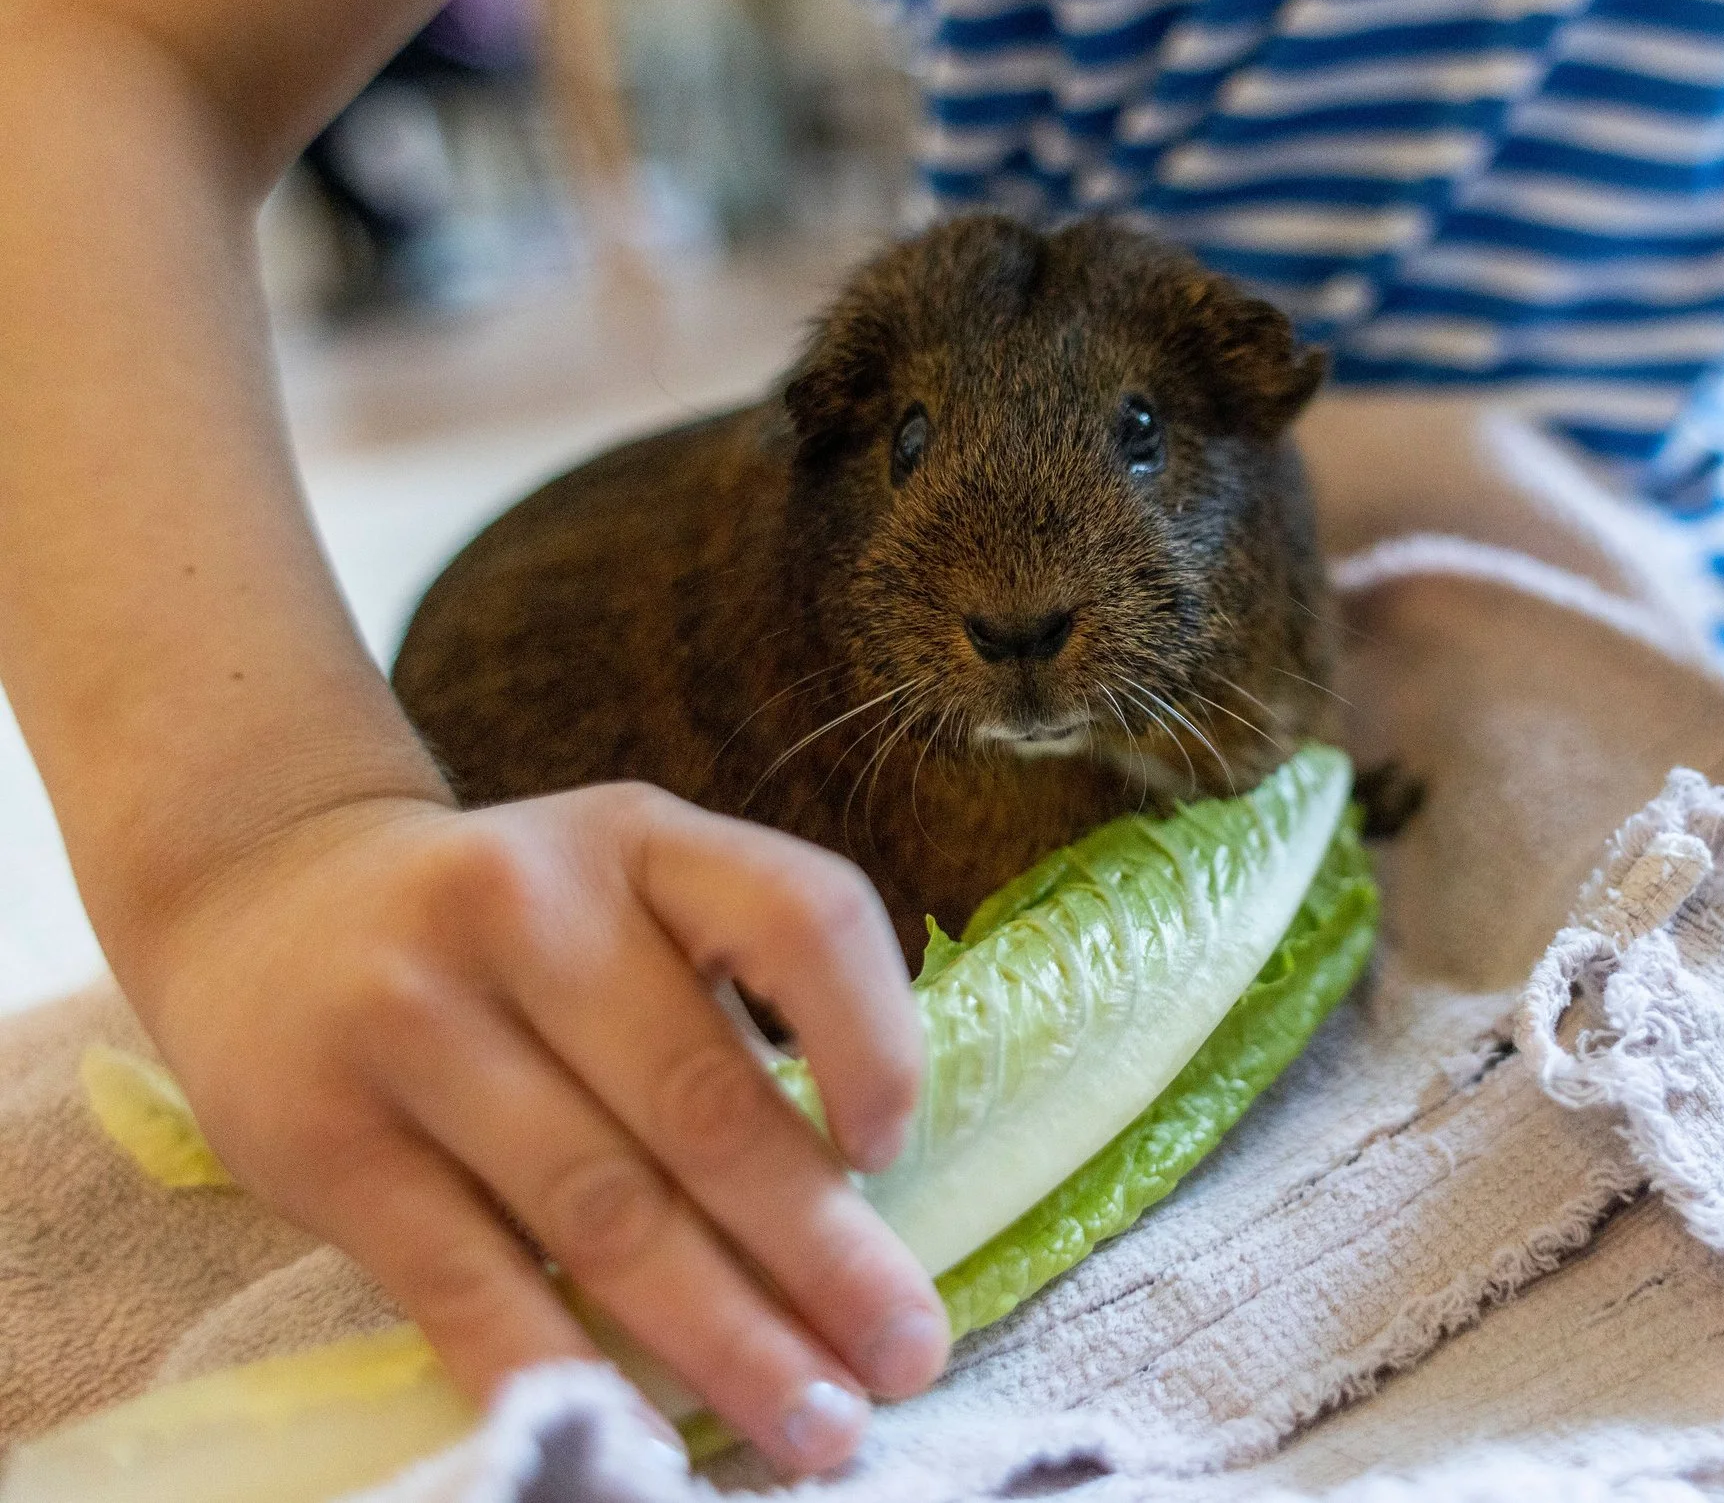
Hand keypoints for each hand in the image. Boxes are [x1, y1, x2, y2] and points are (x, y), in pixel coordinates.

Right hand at [117, 784, 947, 1474]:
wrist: (264, 904)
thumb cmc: (510, 928)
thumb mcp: (628, 893)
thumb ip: (734, 996)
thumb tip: (852, 1203)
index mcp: (643, 841)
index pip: (798, 916)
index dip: (871, 1040)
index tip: (891, 1155)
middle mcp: (531, 910)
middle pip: (704, 1102)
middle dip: (820, 1252)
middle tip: (902, 1355)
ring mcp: (416, 1019)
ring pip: (601, 1210)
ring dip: (724, 1336)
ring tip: (812, 1420)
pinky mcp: (327, 1138)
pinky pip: (467, 1280)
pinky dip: (566, 1368)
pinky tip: (641, 1438)